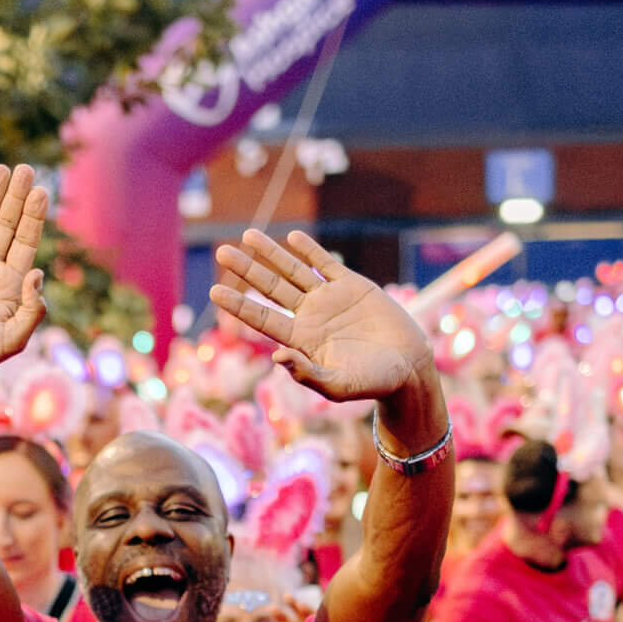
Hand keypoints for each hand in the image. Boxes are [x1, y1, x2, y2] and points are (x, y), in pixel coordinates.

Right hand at [0, 165, 49, 386]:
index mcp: (12, 284)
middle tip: (27, 169)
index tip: (41, 192)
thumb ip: (32, 310)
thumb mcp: (13, 339)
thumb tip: (37, 272)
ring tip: (1, 169)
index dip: (34, 217)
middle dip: (17, 198)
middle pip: (8, 225)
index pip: (27, 242)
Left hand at [212, 229, 436, 405]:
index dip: (239, 304)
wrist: (408, 368)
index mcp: (301, 340)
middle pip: (271, 288)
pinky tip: (293, 238)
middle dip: (246, 270)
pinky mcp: (353, 286)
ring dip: (271, 253)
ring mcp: (330, 299)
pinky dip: (311, 250)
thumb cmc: (371, 384)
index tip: (214, 291)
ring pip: (294, 271)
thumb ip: (306, 374)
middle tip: (221, 251)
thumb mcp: (337, 386)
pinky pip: (327, 264)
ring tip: (247, 235)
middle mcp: (310, 317)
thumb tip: (277, 356)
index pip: (262, 318)